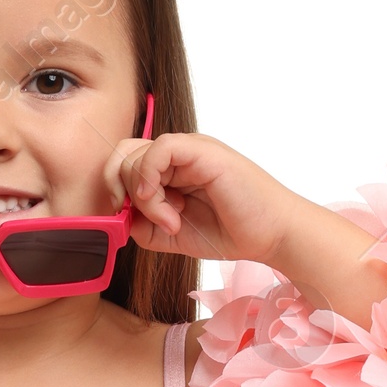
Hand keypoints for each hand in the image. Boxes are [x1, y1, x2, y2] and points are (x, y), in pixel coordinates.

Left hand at [104, 131, 294, 270]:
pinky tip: (168, 212)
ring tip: (172, 223)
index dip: (114, 190)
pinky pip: (159, 149)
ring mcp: (189, 150)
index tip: (127, 220)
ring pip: (137, 156)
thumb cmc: (230, 231)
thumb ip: (144, 225)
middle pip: (123, 156)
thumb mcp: (173, 236)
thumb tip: (120, 216)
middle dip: (123, 193)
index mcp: (170, 170)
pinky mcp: (202, 151)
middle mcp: (177, 155)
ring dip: (145, 198)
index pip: (124, 163)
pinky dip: (152, 181)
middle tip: (150, 221)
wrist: (272, 233)